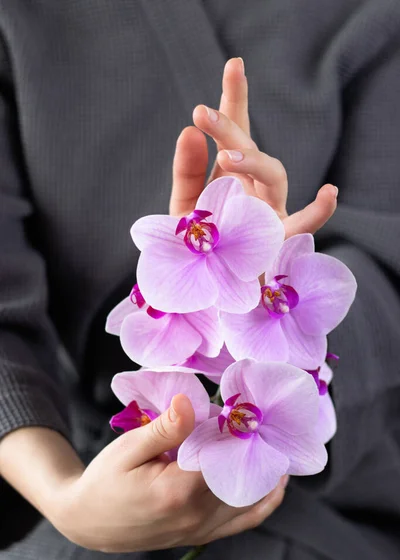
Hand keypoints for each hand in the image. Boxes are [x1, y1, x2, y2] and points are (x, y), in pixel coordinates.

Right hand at [55, 394, 285, 551]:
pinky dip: (263, 503)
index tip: (245, 409)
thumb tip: (189, 401)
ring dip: (265, 472)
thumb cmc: (105, 481)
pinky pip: (243, 522)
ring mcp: (200, 530)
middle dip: (255, 449)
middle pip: (243, 478)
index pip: (226, 457)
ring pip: (250, 501)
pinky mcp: (200, 535)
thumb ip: (165, 429)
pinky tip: (273, 483)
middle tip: (263, 421)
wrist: (87, 522)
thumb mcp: (128, 449)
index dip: (239, 432)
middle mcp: (196, 517)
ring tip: (273, 444)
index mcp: (178, 492)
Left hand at [170, 58, 336, 237]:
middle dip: (229, 127)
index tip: (235, 65)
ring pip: (275, 176)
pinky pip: (303, 225)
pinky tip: (330, 192)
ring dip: (255, 161)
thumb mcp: (186, 207)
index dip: (235, 101)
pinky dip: (318, 212)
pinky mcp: (279, 239)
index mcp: (231, 176)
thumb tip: (188, 131)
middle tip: (202, 113)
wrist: (203, 290)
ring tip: (229, 156)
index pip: (236, 133)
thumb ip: (187, 172)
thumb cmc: (200, 247)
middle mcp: (254, 188)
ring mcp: (269, 210)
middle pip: (249, 149)